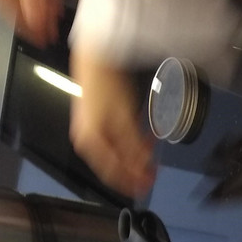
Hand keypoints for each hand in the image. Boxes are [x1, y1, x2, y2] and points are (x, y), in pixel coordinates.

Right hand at [69, 50, 155, 196]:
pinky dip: (132, 142)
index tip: (148, 184)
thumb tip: (142, 167)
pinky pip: (116, 139)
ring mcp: (91, 129)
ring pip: (117, 152)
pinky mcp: (98, 120)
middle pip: (115, 164)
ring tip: (153, 152)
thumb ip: (134, 146)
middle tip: (154, 171)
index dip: (132, 181)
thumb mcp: (124, 118)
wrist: (97, 57)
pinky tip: (144, 138)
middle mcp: (87, 138)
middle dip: (136, 169)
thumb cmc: (106, 83)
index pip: (112, 173)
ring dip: (136, 155)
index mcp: (90, 142)